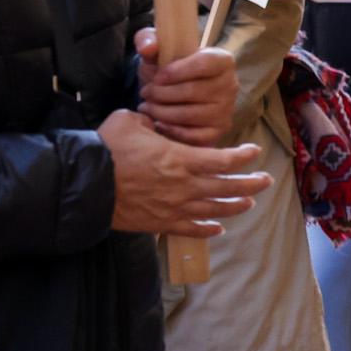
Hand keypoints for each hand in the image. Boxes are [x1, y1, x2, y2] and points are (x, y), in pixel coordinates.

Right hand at [98, 111, 268, 237]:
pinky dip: (207, 229)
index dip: (242, 156)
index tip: (254, 152)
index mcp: (180, 158)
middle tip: (266, 181)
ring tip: (249, 203)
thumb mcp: (129, 121)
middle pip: (227, 187)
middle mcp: (184, 185)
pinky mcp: (161, 223)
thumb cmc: (106, 150)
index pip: (223, 159)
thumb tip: (155, 120)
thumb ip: (150, 121)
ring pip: (215, 210)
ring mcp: (174, 207)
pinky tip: (218, 228)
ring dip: (235, 206)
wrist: (84, 185)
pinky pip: (191, 229)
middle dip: (250, 184)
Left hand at [135, 28, 238, 146]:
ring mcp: (227, 111)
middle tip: (145, 94)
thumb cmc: (169, 68)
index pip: (203, 64)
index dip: (175, 72)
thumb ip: (148, 39)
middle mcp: (230, 85)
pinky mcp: (219, 131)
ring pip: (190, 115)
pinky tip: (158, 124)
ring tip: (147, 107)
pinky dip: (172, 131)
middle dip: (161, 94)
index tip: (156, 78)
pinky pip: (195, 136)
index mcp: (222, 60)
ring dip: (162, 113)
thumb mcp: (157, 49)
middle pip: (192, 92)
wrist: (175, 91)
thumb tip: (147, 48)